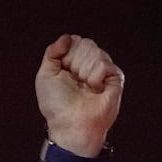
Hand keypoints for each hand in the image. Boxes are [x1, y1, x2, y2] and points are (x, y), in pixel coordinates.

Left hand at [34, 35, 123, 157]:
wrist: (70, 125)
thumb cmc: (57, 105)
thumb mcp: (45, 75)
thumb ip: (53, 52)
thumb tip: (67, 37)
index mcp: (74, 60)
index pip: (74, 40)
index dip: (65, 55)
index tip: (63, 73)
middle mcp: (90, 63)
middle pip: (85, 43)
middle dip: (74, 63)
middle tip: (74, 81)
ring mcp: (103, 70)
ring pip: (95, 51)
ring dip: (83, 72)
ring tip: (84, 87)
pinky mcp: (115, 78)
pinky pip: (104, 64)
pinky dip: (94, 77)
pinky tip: (95, 90)